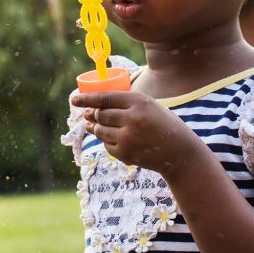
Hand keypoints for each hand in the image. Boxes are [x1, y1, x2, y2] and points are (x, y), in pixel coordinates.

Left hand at [72, 90, 210, 176]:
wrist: (179, 152)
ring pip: (100, 131)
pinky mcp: (125, 154)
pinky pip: (107, 145)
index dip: (87, 99)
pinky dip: (108, 142)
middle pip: (100, 115)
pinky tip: (116, 139)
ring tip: (95, 126)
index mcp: (139, 102)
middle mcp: (132, 119)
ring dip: (96, 128)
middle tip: (88, 114)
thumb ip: (125, 103)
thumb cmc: (162, 124)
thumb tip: (92, 108)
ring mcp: (128, 138)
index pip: (105, 98)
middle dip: (92, 114)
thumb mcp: (148, 106)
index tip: (74, 100)